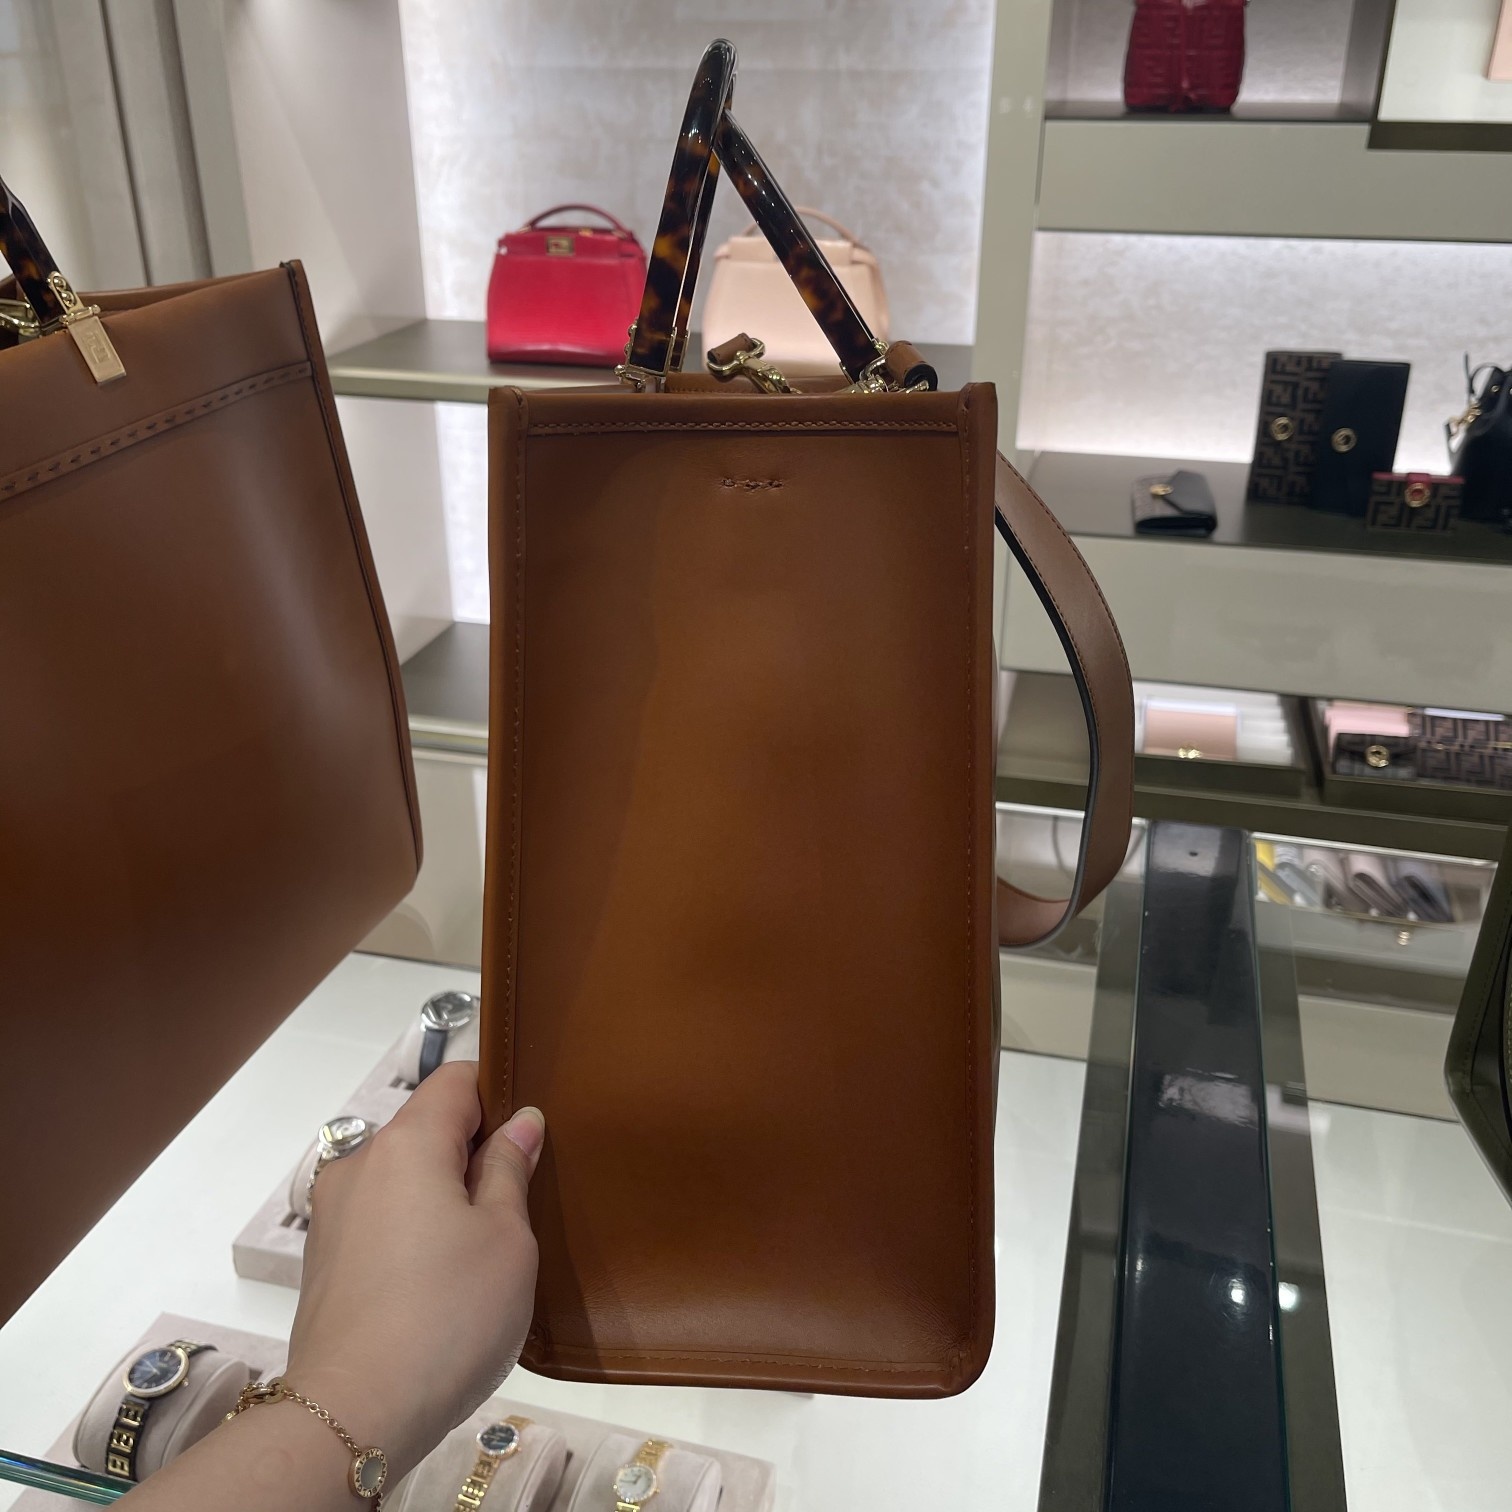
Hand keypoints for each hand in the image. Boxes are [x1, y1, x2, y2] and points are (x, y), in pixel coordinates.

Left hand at [283, 1062, 543, 1477]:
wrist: (352, 1415)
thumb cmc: (448, 1316)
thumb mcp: (507, 1239)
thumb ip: (509, 1169)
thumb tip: (520, 1121)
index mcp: (406, 1143)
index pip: (455, 1079)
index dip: (498, 1093)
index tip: (530, 1132)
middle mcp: (359, 1164)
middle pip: (426, 1129)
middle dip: (471, 1152)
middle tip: (519, 1201)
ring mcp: (333, 1214)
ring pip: (401, 1179)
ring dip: (441, 1197)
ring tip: (480, 1252)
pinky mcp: (323, 1261)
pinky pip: (380, 1220)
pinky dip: (413, 1232)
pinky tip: (440, 1283)